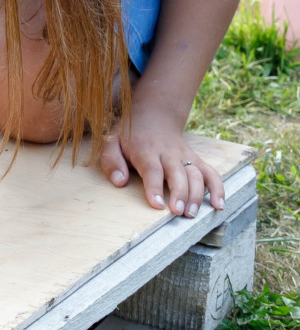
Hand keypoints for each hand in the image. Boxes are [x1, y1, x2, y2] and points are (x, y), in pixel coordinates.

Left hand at [100, 102, 225, 217]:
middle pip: (178, 174)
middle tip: (178, 212)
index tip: (157, 204)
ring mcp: (184, 157)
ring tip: (192, 214)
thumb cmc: (129, 134)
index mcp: (146, 151)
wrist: (153, 115)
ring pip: (196, 175)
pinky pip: (211, 173)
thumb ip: (111, 161)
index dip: (154, 187)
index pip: (152, 170)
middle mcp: (168, 154)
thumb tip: (119, 182)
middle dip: (180, 193)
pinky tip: (219, 205)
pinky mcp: (196, 160)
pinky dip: (218, 188)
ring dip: (197, 195)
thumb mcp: (111, 142)